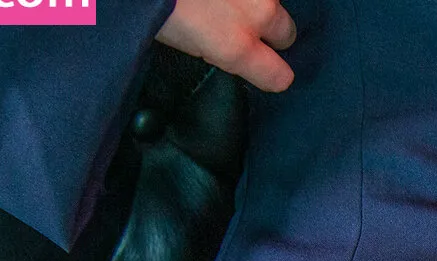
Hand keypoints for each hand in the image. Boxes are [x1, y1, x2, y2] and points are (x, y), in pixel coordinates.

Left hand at [156, 0, 297, 92]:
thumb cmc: (150, 6)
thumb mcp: (185, 41)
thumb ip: (220, 48)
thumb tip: (232, 46)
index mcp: (235, 45)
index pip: (280, 76)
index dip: (269, 73)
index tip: (259, 67)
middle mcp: (257, 13)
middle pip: (286, 32)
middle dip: (268, 30)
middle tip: (238, 21)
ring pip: (275, 0)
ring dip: (256, 1)